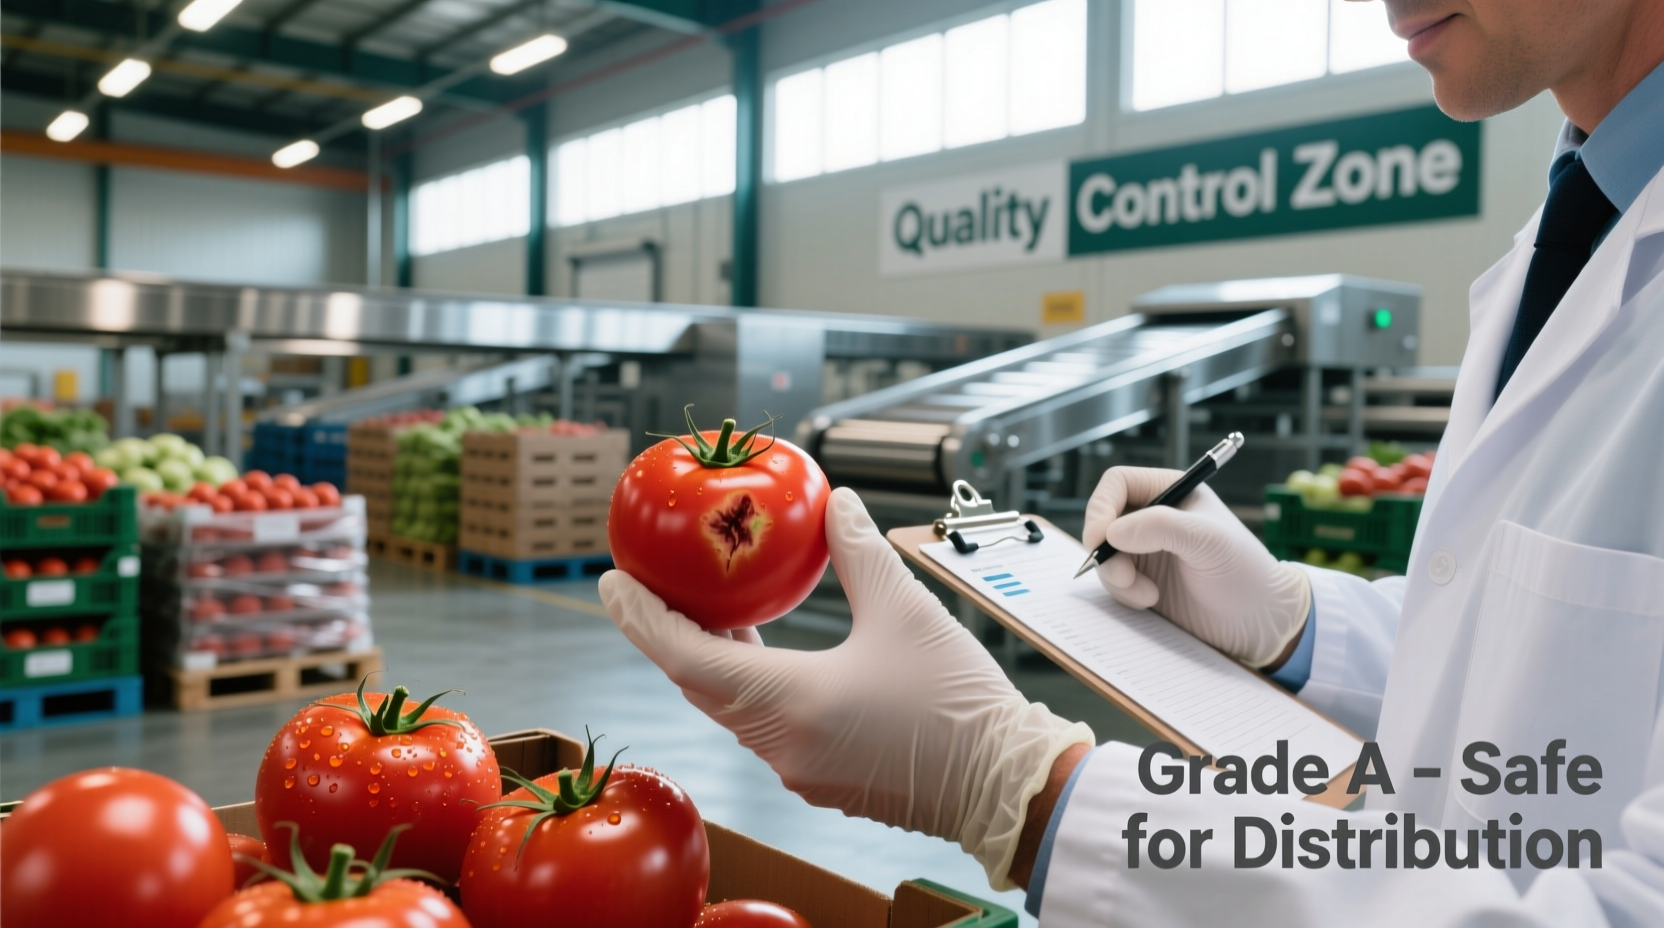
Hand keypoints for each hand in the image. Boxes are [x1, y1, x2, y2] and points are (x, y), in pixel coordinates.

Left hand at [599, 487, 1092, 888]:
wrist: (1006, 785)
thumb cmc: (958, 701)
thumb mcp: (906, 609)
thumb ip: (858, 551)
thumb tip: (834, 502)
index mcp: (786, 704)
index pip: (683, 657)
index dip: (640, 618)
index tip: (610, 581)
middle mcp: (778, 744)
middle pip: (697, 684)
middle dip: (666, 634)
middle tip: (647, 586)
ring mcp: (798, 768)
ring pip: (730, 707)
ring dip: (709, 659)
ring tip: (705, 607)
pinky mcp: (822, 777)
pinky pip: (762, 724)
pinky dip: (747, 683)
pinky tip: (764, 649)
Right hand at [1084, 466, 1309, 667]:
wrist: (1258, 623)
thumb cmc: (1245, 572)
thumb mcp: (1208, 541)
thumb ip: (1161, 526)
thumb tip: (1112, 532)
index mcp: (1172, 490)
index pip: (1117, 483)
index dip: (1101, 507)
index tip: (1100, 539)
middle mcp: (1154, 516)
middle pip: (1102, 519)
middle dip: (1104, 549)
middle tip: (1122, 575)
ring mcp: (1145, 549)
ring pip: (1102, 553)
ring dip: (1115, 576)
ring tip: (1147, 594)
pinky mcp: (1141, 580)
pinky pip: (1111, 580)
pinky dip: (1122, 592)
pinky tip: (1151, 600)